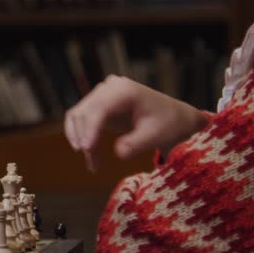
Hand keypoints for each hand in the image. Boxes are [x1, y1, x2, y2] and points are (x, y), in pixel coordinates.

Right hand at [63, 76, 208, 171]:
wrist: (174, 118)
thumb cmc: (168, 124)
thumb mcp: (156, 136)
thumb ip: (137, 143)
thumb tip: (118, 152)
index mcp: (124, 90)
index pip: (99, 108)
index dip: (90, 128)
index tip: (87, 149)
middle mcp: (109, 88)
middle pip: (84, 111)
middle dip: (84, 138)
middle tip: (93, 164)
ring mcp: (102, 95)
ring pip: (79, 116)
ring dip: (81, 140)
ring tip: (93, 164)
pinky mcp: (99, 105)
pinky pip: (83, 121)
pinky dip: (83, 138)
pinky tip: (91, 156)